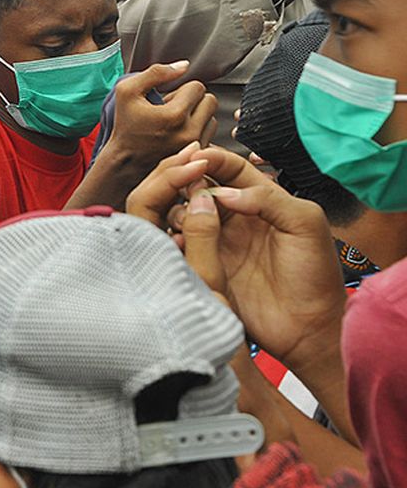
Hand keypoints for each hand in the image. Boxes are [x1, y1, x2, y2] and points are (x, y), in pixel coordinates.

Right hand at [105, 60, 216, 171]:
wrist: (124, 162)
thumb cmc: (124, 126)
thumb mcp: (127, 91)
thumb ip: (156, 72)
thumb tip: (184, 66)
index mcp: (174, 115)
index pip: (197, 87)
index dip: (181, 89)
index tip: (167, 99)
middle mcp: (189, 132)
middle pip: (210, 100)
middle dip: (193, 101)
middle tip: (173, 108)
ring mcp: (195, 145)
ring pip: (211, 117)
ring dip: (197, 116)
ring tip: (175, 122)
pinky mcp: (197, 155)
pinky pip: (210, 134)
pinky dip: (198, 130)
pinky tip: (179, 133)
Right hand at [126, 146, 344, 367]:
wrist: (308, 329)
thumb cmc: (316, 275)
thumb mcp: (306, 224)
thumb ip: (269, 199)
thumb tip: (223, 193)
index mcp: (260, 201)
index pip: (229, 169)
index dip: (211, 159)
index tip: (195, 158)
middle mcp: (233, 219)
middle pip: (198, 187)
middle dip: (185, 180)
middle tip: (182, 186)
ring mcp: (216, 243)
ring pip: (182, 214)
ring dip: (177, 210)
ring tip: (184, 220)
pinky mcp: (204, 268)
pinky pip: (180, 247)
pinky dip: (171, 240)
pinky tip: (177, 242)